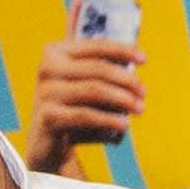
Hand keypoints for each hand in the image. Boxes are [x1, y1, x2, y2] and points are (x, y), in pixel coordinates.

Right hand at [21, 38, 146, 169]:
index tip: (144, 59)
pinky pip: (86, 115)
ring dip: (122, 99)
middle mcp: (47, 68)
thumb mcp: (84, 85)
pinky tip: (125, 124)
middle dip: (126, 80)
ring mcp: (45, 92)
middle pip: (98, 69)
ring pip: (94, 90)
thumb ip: (102, 72)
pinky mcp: (48, 116)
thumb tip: (135, 65)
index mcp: (56, 52)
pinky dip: (109, 119)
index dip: (122, 50)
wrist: (47, 142)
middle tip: (143, 93)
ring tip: (140, 108)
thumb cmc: (72, 107)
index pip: (95, 46)